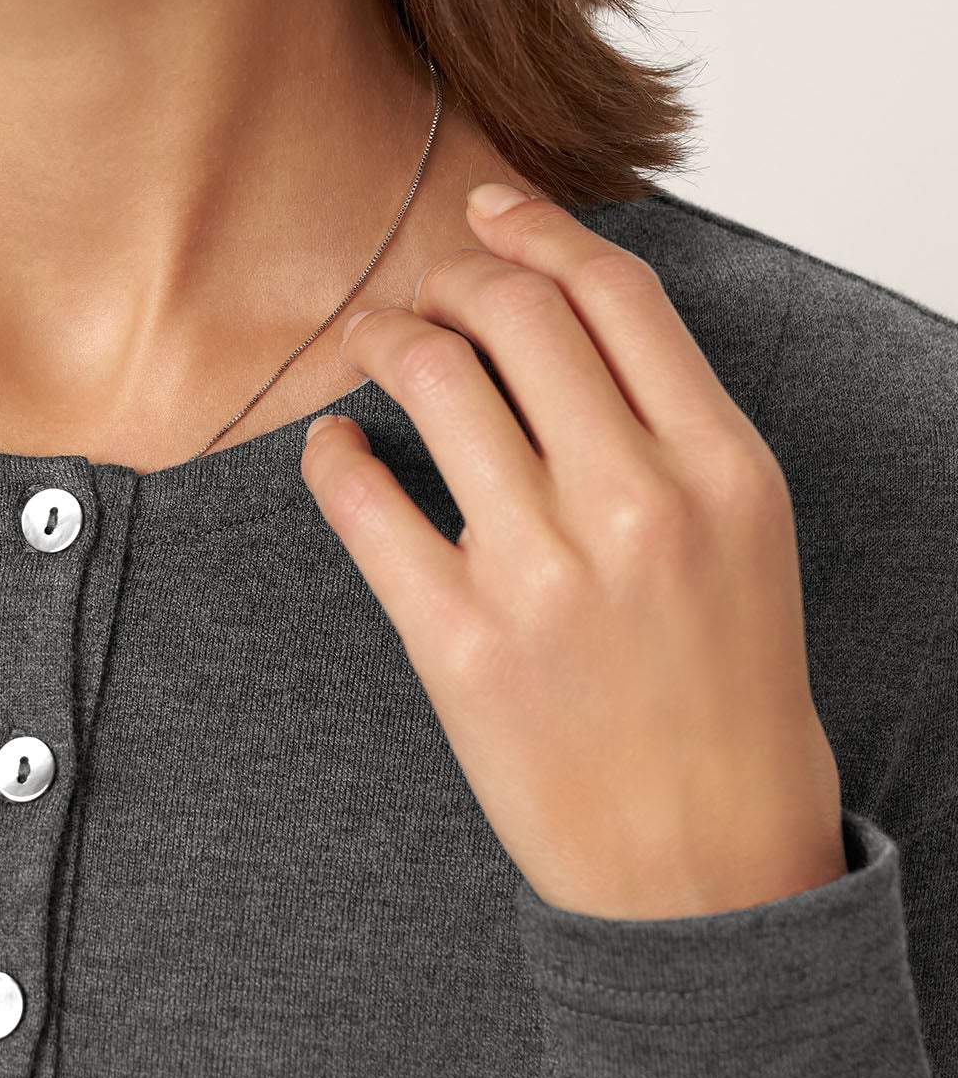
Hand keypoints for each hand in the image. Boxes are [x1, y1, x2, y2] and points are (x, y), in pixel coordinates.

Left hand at [299, 184, 847, 919]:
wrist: (708, 865)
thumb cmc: (725, 697)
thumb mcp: (743, 536)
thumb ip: (669, 425)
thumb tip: (562, 316)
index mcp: (721, 465)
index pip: (613, 293)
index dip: (535, 230)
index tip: (487, 212)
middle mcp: (637, 503)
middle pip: (515, 314)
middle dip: (451, 279)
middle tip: (422, 296)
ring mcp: (544, 573)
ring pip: (434, 379)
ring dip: (384, 339)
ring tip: (371, 347)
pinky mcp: (461, 645)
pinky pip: (365, 504)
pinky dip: (334, 456)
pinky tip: (335, 448)